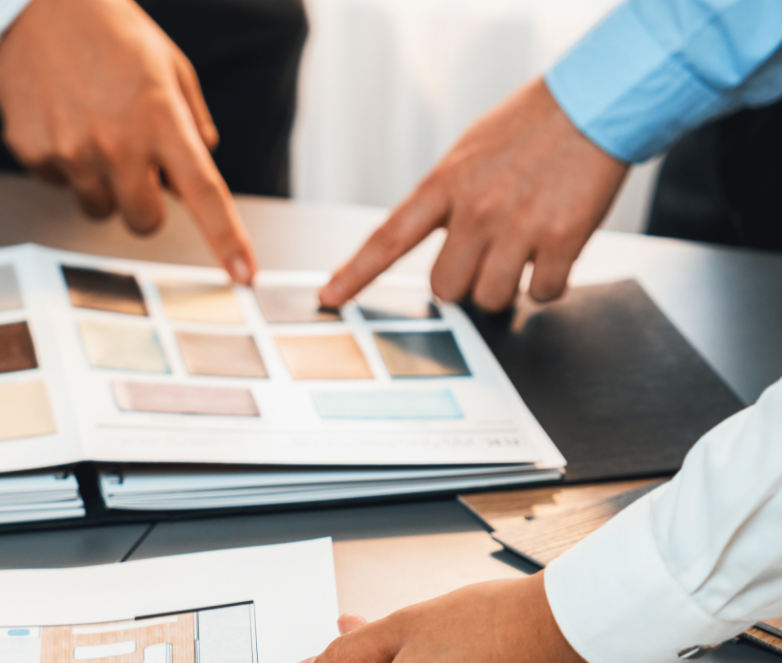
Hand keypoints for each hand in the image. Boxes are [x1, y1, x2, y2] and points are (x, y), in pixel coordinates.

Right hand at [0, 0, 256, 283]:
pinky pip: (57, 182)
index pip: (204, 193)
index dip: (226, 238)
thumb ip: (191, 119)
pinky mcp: (33, 151)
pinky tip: (62, 117)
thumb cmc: (110, 30)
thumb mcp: (169, 65)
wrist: (40, 1)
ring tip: (93, 129)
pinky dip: (63, 161)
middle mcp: (118, 143)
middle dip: (146, 204)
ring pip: (98, 207)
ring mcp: (71, 151)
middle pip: (144, 221)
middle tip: (138, 169)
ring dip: (102, 183)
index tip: (243, 274)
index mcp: (162, 119)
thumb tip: (199, 164)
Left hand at [319, 78, 627, 311]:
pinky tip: (553, 255)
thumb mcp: (468, 154)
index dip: (355, 275)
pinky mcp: (562, 239)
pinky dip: (548, 284)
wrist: (595, 102)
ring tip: (522, 250)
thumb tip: (434, 240)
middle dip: (463, 283)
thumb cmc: (530, 126)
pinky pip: (543, 292)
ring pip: (491, 298)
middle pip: (446, 289)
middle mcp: (475, 210)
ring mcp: (518, 227)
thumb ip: (446, 199)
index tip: (329, 298)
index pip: (388, 239)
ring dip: (506, 286)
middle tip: (484, 257)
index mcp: (444, 185)